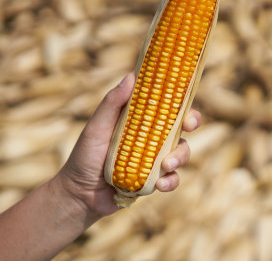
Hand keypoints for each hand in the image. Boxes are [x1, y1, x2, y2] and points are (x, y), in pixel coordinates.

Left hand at [55, 73, 200, 217]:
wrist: (79, 195)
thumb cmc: (85, 155)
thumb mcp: (97, 127)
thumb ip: (112, 103)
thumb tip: (131, 76)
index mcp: (140, 120)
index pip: (165, 104)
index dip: (180, 98)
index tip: (185, 97)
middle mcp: (152, 137)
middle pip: (182, 124)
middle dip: (192, 122)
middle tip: (188, 126)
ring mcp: (155, 159)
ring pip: (182, 152)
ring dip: (180, 156)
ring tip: (166, 165)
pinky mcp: (155, 181)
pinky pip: (173, 179)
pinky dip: (170, 181)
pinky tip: (159, 185)